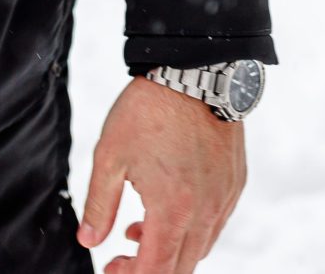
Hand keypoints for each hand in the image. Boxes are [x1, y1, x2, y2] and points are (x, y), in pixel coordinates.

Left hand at [77, 78, 247, 272]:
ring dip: (170, 251)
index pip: (156, 270)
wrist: (195, 71)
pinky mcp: (235, 184)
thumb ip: (99, 204)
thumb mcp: (110, 155)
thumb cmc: (149, 110)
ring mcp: (225, 198)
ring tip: (137, 230)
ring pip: (200, 249)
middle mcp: (206, 211)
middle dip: (149, 270)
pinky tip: (168, 210)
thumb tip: (89, 240)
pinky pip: (215, 224)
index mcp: (173, 208)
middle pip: (181, 268)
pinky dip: (191, 230)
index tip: (111, 268)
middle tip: (121, 258)